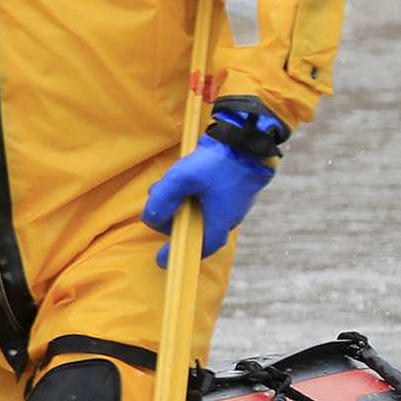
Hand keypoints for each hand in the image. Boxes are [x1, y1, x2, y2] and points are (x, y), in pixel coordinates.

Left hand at [141, 135, 274, 265]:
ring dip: (181, 204)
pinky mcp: (233, 193)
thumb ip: (164, 199)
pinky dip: (193, 196)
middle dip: (173, 218)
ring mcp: (234, 205)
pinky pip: (209, 202)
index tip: (162, 260)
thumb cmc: (217, 161)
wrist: (248, 140)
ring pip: (201, 213)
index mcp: (219, 221)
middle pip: (196, 229)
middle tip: (158, 202)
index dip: (179, 253)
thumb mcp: (182, 177)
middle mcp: (229, 218)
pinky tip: (185, 179)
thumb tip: (152, 219)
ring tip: (169, 184)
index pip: (200, 247)